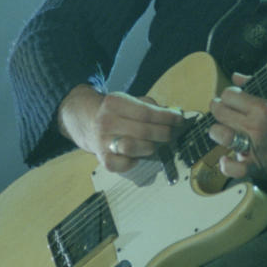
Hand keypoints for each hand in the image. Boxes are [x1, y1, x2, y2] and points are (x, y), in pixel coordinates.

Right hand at [57, 84, 183, 172]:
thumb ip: (150, 106)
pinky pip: (122, 165)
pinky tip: (137, 156)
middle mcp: (106, 121)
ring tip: (154, 144)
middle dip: (162, 133)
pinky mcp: (102, 159)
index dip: (166, 117)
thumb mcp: (129, 101)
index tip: (179, 120)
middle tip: (170, 134)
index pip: (146, 112)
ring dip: (149, 147)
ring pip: (132, 147)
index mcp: (114, 103)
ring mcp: (102, 141)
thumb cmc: (116, 112)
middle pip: (142, 130)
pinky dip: (133, 162)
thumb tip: (173, 114)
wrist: (87, 122)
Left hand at [208, 73, 266, 180]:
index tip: (229, 99)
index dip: (226, 95)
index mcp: (263, 108)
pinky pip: (235, 168)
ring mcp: (256, 147)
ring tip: (220, 131)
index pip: (229, 95)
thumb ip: (256, 85)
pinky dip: (227, 165)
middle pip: (221, 113)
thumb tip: (236, 76)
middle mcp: (257, 127)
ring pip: (222, 136)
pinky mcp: (258, 166)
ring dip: (217, 132)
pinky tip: (226, 159)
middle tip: (220, 111)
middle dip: (217, 109)